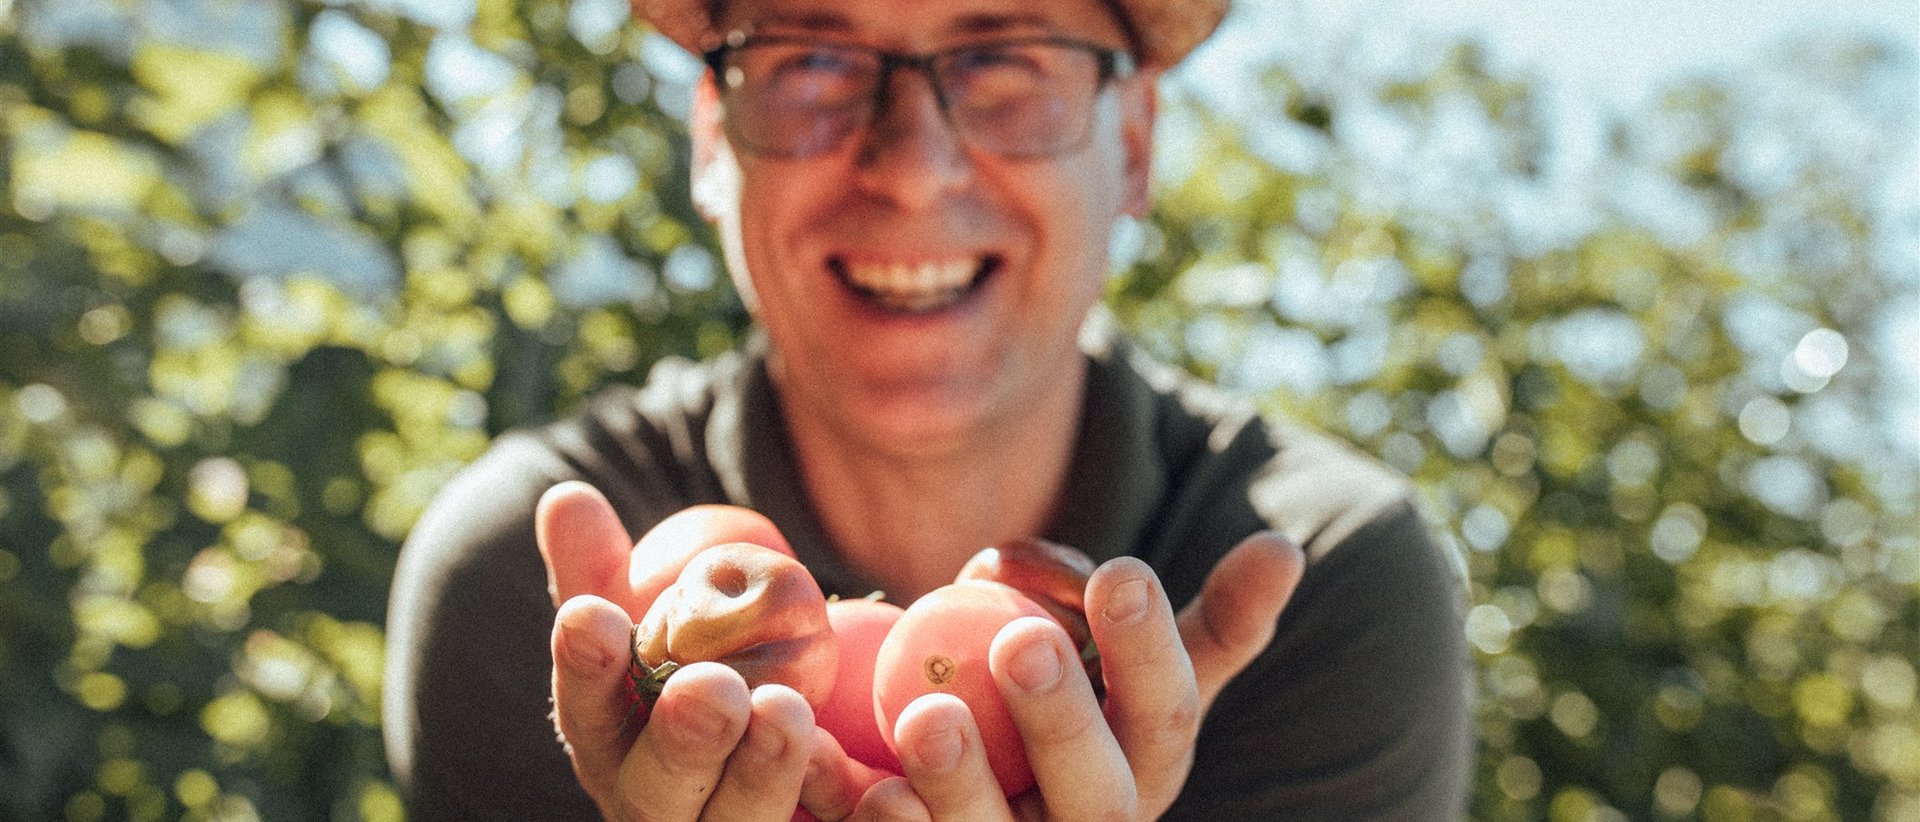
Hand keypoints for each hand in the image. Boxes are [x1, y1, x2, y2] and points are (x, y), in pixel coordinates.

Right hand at [538, 482, 814, 819]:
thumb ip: (605, 571)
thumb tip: (566, 495)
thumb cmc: (694, 680)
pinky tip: (888, 788)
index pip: (588, 715)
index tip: (591, 614)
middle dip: (683, 740)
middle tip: (713, 684)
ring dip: (764, 772)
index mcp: (615, 751)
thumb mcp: (652, 627)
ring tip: (788, 710)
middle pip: (661, 790)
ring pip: (740, 821)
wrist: (784, 759)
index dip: (587, 668)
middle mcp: (661, 810)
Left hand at [802, 533, 1305, 820]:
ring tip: (926, 714)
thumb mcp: (1127, 662)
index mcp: (1145, 764)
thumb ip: (1186, 615)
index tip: (1120, 572)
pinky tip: (859, 786)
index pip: (1164, 713)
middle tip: (1022, 641)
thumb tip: (1283, 549)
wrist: (970, 790)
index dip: (1146, 648)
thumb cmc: (1062, 705)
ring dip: (962, 781)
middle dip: (1060, 719)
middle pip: (1094, 793)